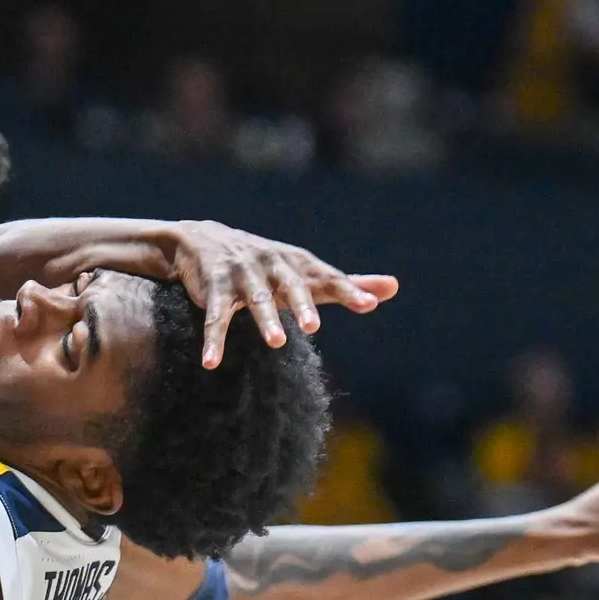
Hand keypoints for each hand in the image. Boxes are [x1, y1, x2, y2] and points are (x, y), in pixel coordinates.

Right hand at [165, 221, 399, 364]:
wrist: (204, 238)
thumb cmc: (268, 265)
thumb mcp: (306, 271)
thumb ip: (346, 284)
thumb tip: (394, 287)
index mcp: (298, 264)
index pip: (328, 278)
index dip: (348, 290)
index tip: (369, 305)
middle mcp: (272, 265)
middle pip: (291, 285)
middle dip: (302, 304)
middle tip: (313, 327)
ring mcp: (242, 275)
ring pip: (256, 299)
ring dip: (266, 319)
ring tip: (277, 342)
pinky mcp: (215, 288)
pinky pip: (215, 316)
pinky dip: (213, 339)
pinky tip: (211, 362)